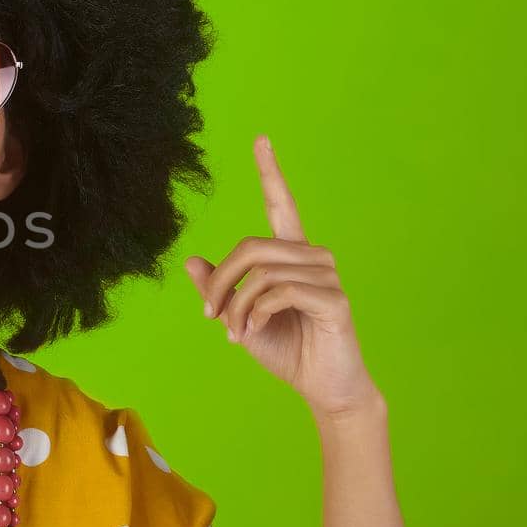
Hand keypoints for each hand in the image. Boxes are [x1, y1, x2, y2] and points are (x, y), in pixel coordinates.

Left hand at [184, 135, 378, 420]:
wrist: (323, 387)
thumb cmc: (286, 349)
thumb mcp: (239, 317)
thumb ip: (219, 289)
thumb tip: (191, 261)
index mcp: (292, 255)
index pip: (281, 204)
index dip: (270, 172)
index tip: (261, 139)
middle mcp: (313, 256)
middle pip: (250, 247)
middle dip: (219, 283)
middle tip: (209, 316)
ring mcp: (328, 276)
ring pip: (260, 273)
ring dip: (235, 307)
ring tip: (234, 332)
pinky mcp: (334, 299)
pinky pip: (279, 292)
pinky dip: (254, 314)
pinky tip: (253, 332)